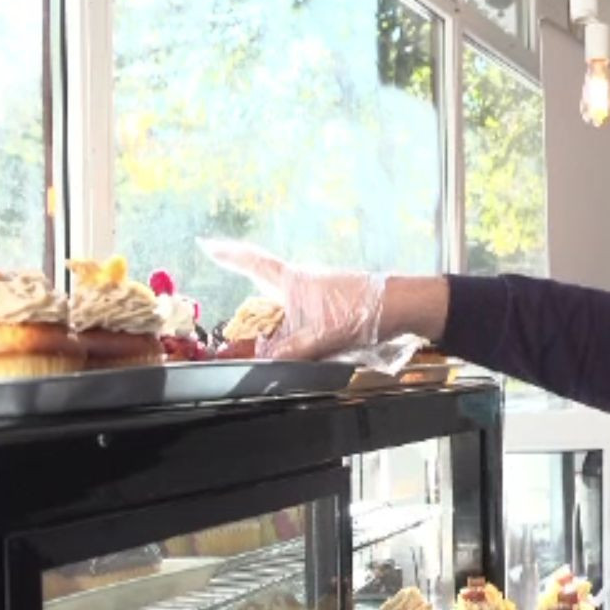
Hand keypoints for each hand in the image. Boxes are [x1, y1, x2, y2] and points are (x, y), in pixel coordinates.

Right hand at [201, 238, 384, 359]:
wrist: (402, 307)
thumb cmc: (361, 311)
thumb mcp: (320, 336)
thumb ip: (290, 351)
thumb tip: (265, 364)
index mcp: (293, 282)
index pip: (254, 263)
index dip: (229, 255)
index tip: (207, 244)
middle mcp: (303, 283)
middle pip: (266, 288)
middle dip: (252, 306)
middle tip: (237, 319)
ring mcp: (318, 295)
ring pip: (285, 308)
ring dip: (276, 326)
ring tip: (271, 348)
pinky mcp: (332, 307)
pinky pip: (302, 320)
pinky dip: (295, 333)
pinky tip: (301, 349)